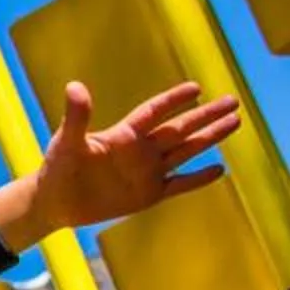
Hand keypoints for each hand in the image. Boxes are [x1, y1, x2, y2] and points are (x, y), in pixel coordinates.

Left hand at [25, 81, 241, 234]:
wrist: (55, 203)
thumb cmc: (57, 169)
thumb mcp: (66, 142)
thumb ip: (76, 117)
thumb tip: (74, 86)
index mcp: (123, 135)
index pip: (154, 112)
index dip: (173, 100)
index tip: (197, 88)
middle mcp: (141, 150)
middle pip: (180, 128)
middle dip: (206, 115)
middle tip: (233, 101)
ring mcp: (147, 172)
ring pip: (186, 151)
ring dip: (210, 138)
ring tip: (235, 122)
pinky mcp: (148, 194)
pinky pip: (179, 184)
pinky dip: (198, 179)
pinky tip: (220, 169)